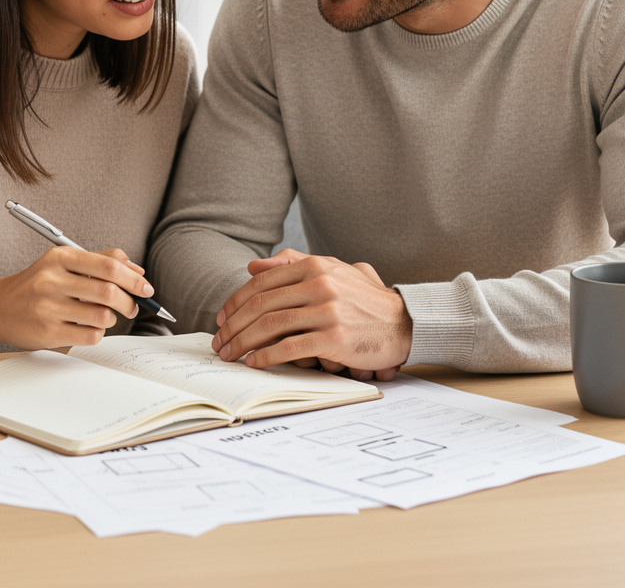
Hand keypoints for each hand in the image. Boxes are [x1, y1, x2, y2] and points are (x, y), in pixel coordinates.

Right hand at [0, 248, 153, 350]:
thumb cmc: (37, 283)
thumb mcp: (64, 261)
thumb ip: (101, 260)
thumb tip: (137, 270)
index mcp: (60, 257)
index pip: (108, 266)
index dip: (134, 278)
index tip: (146, 288)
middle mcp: (52, 280)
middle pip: (109, 292)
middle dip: (130, 301)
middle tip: (133, 306)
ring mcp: (48, 307)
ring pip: (102, 316)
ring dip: (113, 318)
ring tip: (106, 315)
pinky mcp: (47, 332)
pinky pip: (90, 336)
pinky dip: (98, 333)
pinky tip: (89, 327)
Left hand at [211, 248, 411, 374]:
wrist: (404, 323)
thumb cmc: (365, 299)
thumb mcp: (332, 270)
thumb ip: (293, 263)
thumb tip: (253, 266)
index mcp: (315, 265)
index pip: (262, 282)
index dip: (235, 301)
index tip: (222, 318)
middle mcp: (319, 284)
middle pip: (261, 305)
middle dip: (233, 326)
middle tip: (220, 342)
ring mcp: (327, 310)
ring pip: (270, 326)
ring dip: (243, 343)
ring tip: (231, 355)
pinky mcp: (334, 338)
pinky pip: (290, 348)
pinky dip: (267, 356)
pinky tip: (255, 362)